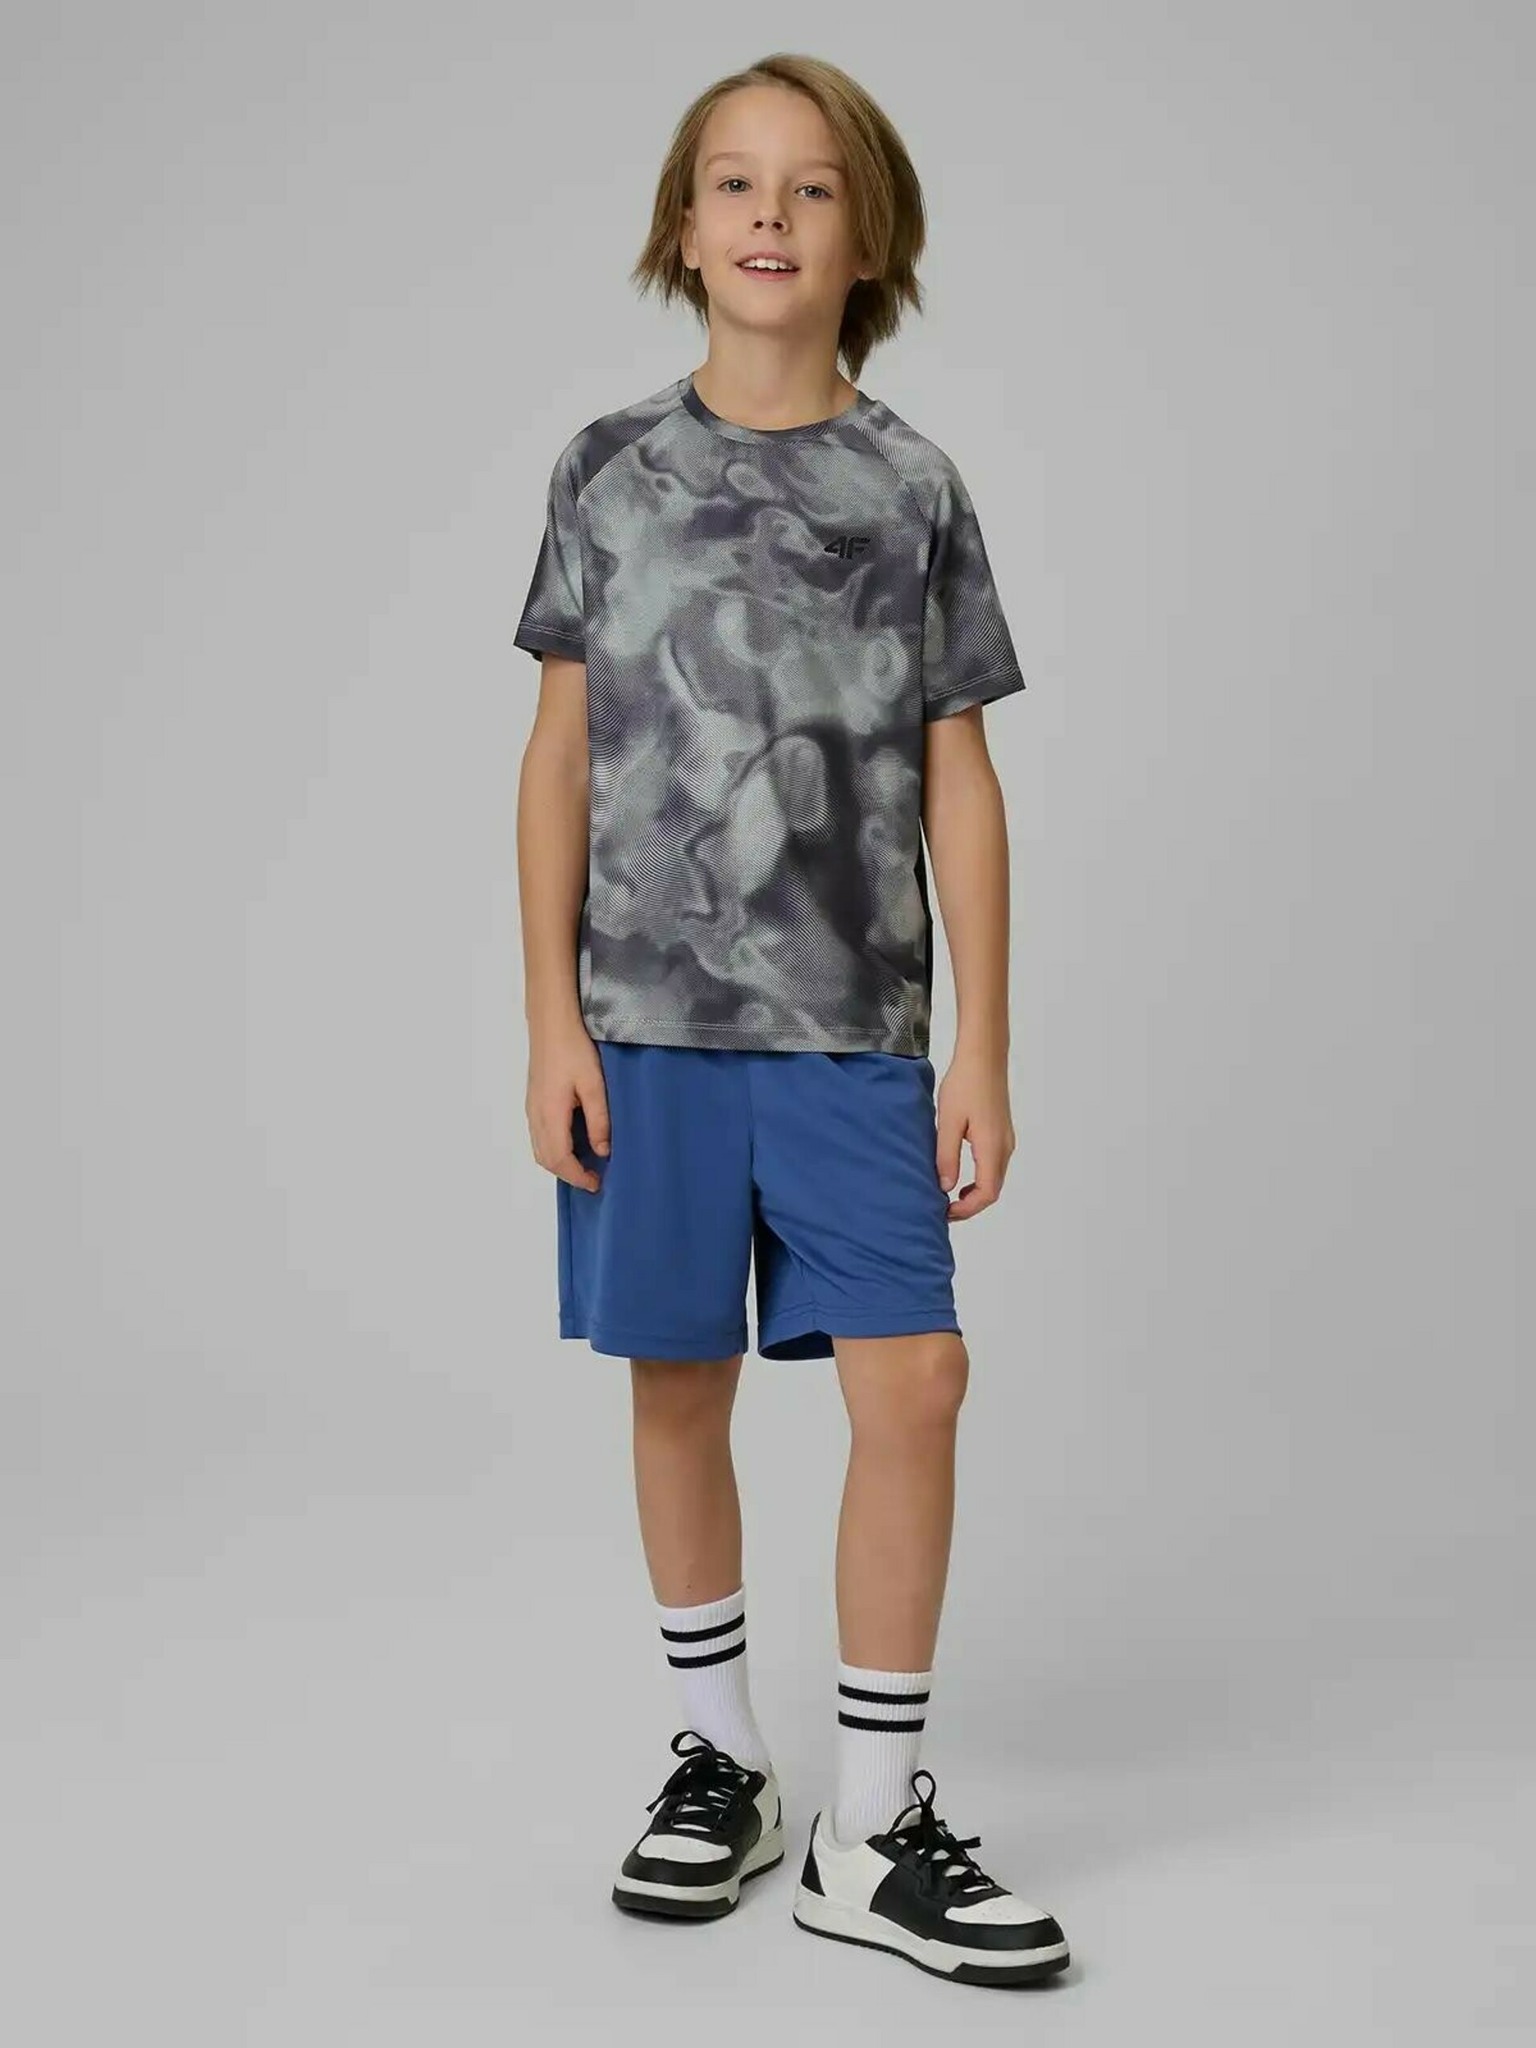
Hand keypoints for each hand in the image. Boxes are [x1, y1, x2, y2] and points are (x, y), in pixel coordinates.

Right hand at [527, 1023, 610, 1191]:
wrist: (551, 1023)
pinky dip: (552, 1149)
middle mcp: (535, 1116)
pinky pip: (538, 1136)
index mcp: (551, 1114)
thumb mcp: (594, 1085)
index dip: (577, 1176)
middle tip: (592, 1178)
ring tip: (583, 1164)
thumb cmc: (574, 1049)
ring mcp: (531, 1108)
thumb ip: (599, 1120)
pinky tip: (570, 1143)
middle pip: (546, 1159)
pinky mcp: (533, 1101)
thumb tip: (602, 1150)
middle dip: (568, 1174)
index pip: (560, 1159)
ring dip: (559, 1163)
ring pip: (539, 1149)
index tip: (596, 1184)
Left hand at [935, 1048, 1014, 1220]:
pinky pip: (994, 1164)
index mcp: (992, 1147)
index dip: (967, 1209)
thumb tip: (946, 1188)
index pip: (987, 1193)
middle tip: (944, 1208)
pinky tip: (960, 1174)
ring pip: (994, 1178)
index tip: (945, 1212)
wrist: (984, 1056)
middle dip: (970, 1204)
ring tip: (948, 1194)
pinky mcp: (1002, 1132)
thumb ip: (946, 1157)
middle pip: (993, 1189)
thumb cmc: (965, 1084)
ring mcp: (1006, 1139)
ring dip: (974, 1191)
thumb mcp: (948, 1122)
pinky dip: (979, 1177)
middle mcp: (1005, 1147)